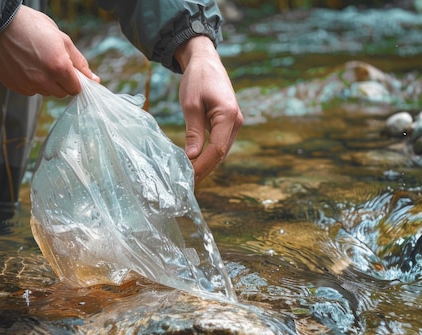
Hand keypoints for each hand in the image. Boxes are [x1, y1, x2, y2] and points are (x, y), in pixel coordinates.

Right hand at [0, 5, 98, 96]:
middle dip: (61, 82)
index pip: (76, 89)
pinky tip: (25, 65)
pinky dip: (31, 82)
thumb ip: (79, 61)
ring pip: (46, 92)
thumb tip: (94, 79)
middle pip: (62, 93)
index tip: (71, 73)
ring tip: (36, 61)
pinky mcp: (16, 87)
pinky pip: (30, 91)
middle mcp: (44, 80)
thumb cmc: (30, 25)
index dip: (75, 81)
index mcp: (59, 67)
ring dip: (46, 82)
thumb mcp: (61, 38)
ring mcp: (28, 85)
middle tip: (52, 63)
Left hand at [175, 36, 242, 183]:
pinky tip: (194, 165)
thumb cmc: (197, 79)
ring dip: (205, 165)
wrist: (205, 61)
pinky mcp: (228, 124)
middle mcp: (236, 122)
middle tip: (186, 185)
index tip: (189, 179)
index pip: (216, 149)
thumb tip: (192, 157)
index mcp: (228, 116)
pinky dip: (207, 156)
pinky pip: (218, 145)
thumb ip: (193, 131)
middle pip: (220, 154)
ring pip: (220, 152)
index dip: (203, 167)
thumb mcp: (191, 104)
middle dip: (204, 170)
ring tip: (189, 179)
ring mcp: (234, 124)